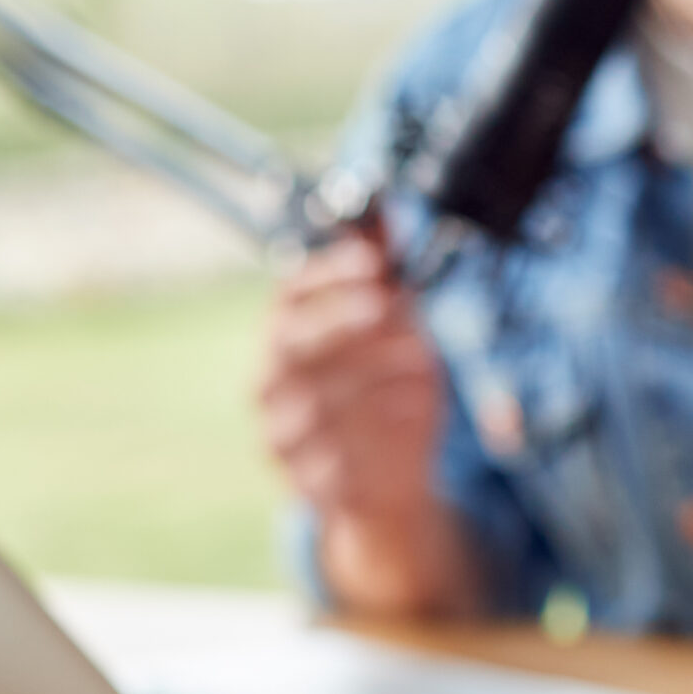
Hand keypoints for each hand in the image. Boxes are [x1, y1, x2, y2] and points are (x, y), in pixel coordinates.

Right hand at [259, 223, 470, 614]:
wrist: (386, 481)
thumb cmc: (388, 393)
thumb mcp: (398, 330)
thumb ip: (386, 277)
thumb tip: (383, 212)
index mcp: (289, 335)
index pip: (290, 295)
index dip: (326, 273)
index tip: (371, 260)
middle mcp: (272, 381)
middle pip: (291, 344)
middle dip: (338, 320)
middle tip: (383, 305)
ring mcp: (281, 433)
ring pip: (314, 400)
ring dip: (372, 376)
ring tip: (420, 364)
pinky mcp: (303, 482)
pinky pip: (330, 458)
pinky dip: (373, 435)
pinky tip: (407, 417)